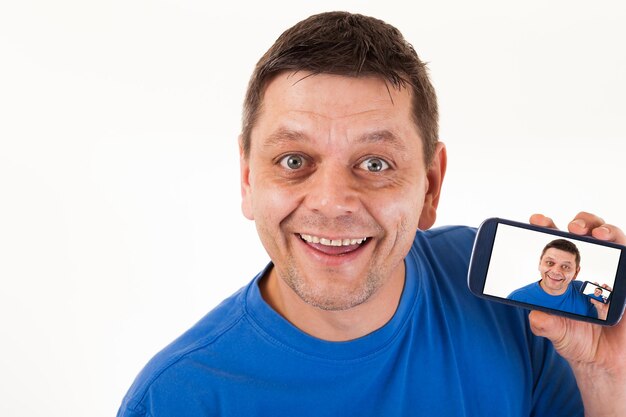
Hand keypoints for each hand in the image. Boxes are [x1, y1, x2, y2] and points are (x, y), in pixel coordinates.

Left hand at [528, 212, 625, 415]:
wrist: (602, 360)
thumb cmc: (575, 339)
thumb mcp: (554, 331)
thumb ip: (544, 323)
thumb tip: (536, 316)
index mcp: (565, 271)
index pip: (557, 241)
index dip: (548, 227)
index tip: (537, 221)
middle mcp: (590, 266)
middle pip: (588, 232)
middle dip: (581, 222)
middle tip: (572, 228)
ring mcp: (613, 272)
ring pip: (614, 239)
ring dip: (606, 230)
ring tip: (597, 235)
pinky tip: (622, 252)